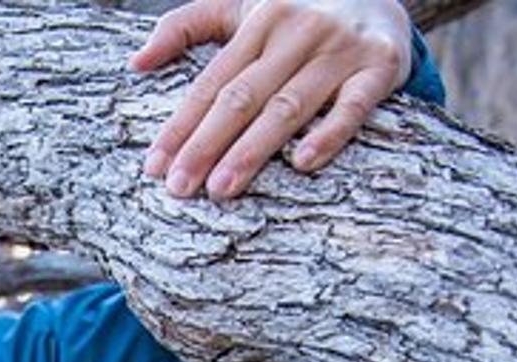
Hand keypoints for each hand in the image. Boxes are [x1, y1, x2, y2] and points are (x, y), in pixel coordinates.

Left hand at [130, 0, 412, 200]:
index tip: (154, 167)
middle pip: (243, 97)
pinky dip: (331, 133)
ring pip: (289, 106)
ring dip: (253, 149)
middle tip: (180, 188)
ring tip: (222, 188)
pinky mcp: (380, 66)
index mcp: (259, 23)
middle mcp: (297, 34)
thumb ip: (186, 25)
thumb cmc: (296, 9)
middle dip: (207, 145)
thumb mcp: (241, 5)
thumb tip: (135, 62)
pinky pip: (354, 104)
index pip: (212, 83)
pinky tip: (303, 162)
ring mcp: (339, 51)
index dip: (181, 126)